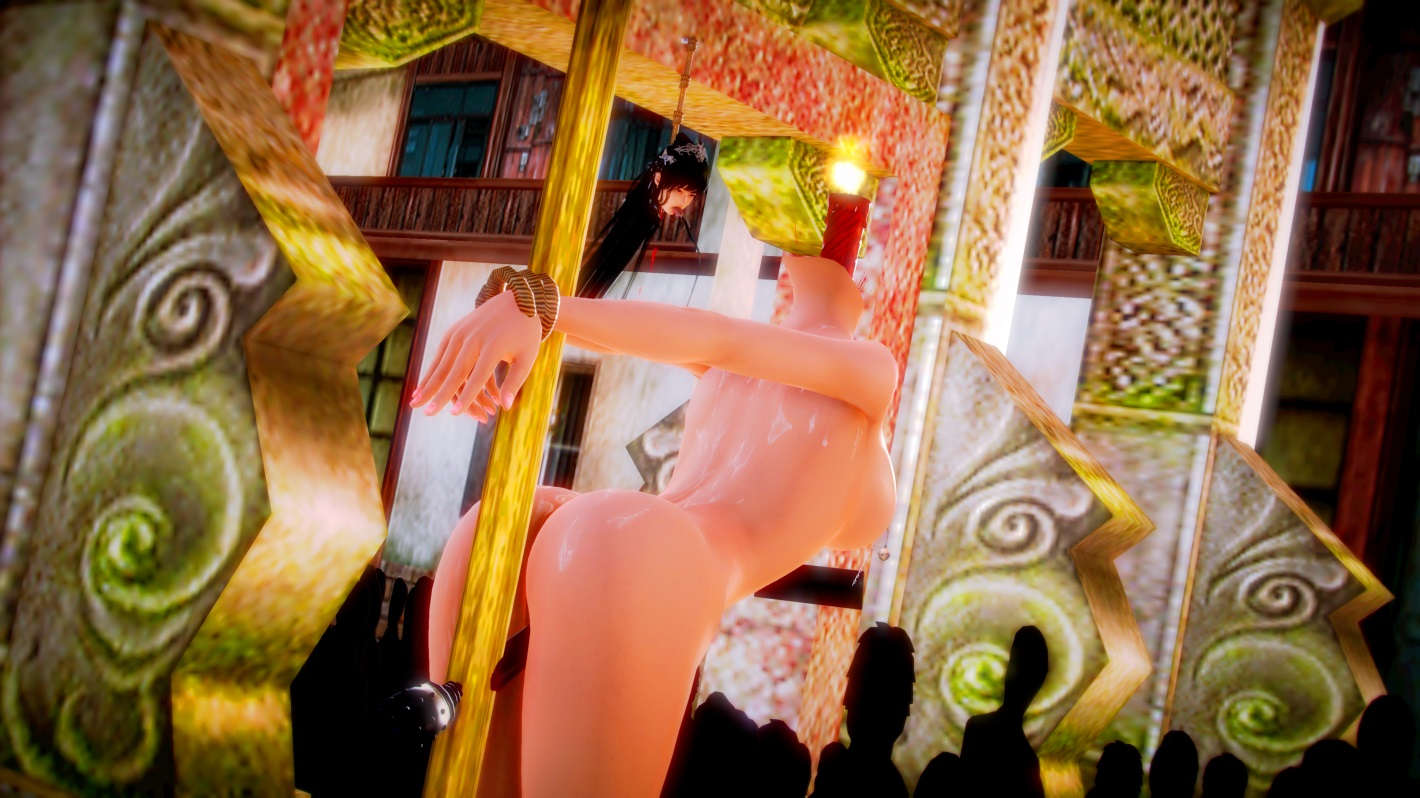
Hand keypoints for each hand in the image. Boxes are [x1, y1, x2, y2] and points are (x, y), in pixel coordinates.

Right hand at [409, 290, 542, 420]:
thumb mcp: (527, 357)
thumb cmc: (525, 334)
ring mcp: (461, 332)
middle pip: (454, 371)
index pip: (478, 376)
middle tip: (427, 413)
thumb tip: (506, 408)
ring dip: (428, 384)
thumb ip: (515, 382)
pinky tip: (421, 385)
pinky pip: (440, 354)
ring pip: (442, 363)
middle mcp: (473, 338)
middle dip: (439, 394)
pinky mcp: (454, 330)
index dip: (466, 396)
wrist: (517, 299)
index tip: (455, 414)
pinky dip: (430, 371)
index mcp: (493, 346)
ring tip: (416, 402)